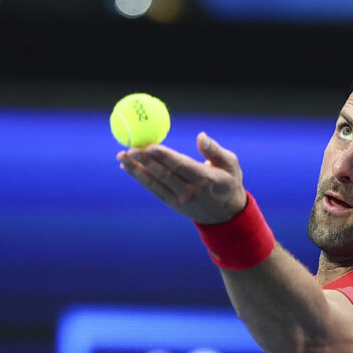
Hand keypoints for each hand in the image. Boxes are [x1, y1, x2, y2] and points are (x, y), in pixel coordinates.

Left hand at [117, 132, 246, 224]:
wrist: (227, 216)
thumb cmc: (229, 183)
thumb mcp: (231, 165)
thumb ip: (215, 150)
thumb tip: (200, 136)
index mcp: (205, 179)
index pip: (180, 166)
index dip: (164, 156)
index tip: (150, 145)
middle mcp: (190, 191)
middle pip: (164, 175)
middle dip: (145, 162)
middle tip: (130, 148)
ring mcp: (179, 200)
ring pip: (154, 183)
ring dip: (136, 171)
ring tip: (121, 157)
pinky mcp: (172, 204)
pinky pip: (154, 189)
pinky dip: (141, 178)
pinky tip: (128, 168)